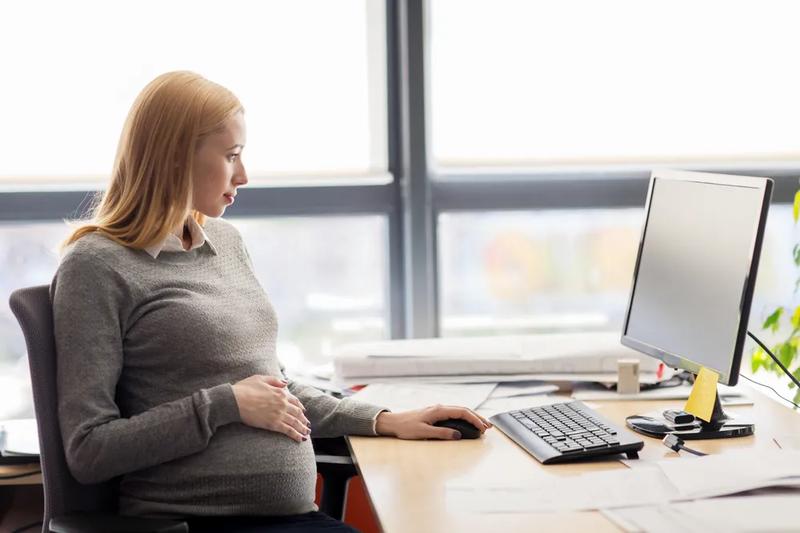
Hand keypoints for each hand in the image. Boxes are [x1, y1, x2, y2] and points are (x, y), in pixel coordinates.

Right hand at [232, 375, 310, 441]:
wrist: (235, 400)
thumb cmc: (245, 388)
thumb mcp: (261, 379)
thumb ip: (275, 381)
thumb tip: (285, 383)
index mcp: (280, 392)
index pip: (294, 401)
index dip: (300, 407)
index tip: (303, 411)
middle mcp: (282, 404)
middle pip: (297, 413)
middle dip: (303, 420)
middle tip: (307, 425)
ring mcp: (279, 414)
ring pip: (295, 422)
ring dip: (302, 428)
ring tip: (306, 434)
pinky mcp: (273, 424)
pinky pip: (288, 430)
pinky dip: (296, 435)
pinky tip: (300, 439)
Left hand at [375, 404, 492, 439]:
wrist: (393, 422)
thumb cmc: (406, 428)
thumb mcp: (424, 432)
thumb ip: (441, 434)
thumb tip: (458, 436)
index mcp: (438, 410)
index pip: (462, 412)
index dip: (475, 419)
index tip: (483, 428)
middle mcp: (440, 408)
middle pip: (464, 410)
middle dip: (477, 417)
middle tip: (489, 427)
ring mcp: (438, 410)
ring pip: (459, 411)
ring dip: (472, 417)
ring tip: (482, 425)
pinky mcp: (436, 414)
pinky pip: (454, 414)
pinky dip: (464, 418)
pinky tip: (468, 423)